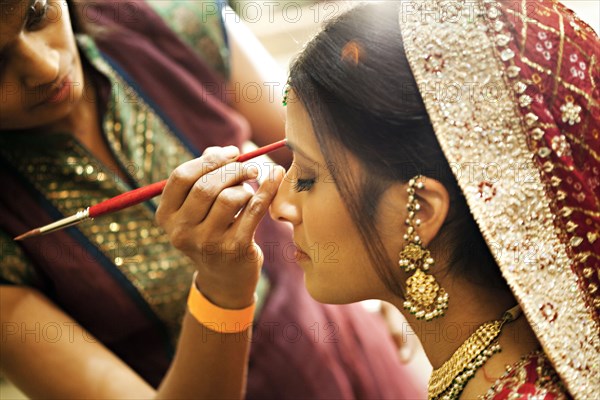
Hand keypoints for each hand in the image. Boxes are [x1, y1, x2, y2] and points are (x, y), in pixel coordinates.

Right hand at [156, 146, 284, 308]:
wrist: (226, 278)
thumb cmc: (212, 231)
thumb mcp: (198, 208)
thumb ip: (205, 176)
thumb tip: (222, 150)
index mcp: (166, 216)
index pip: (181, 177)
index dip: (208, 160)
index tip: (231, 153)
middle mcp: (181, 231)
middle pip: (206, 186)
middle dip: (232, 170)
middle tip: (249, 168)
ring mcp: (207, 243)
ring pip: (229, 198)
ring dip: (245, 187)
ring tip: (249, 191)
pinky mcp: (235, 249)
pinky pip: (254, 210)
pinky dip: (267, 189)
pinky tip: (275, 177)